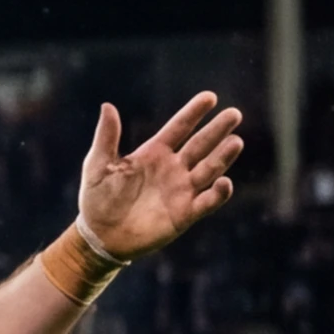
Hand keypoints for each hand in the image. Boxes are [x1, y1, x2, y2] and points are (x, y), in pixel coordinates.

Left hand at [77, 92, 243, 260]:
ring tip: (235, 141)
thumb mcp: (98, 165)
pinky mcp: (185, 213)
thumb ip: (106, 137)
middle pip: (201, 145)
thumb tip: (107, 106)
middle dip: (217, 130)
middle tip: (234, 114)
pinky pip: (207, 201)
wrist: (99, 236)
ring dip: (223, 156)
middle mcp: (174, 168)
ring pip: (209, 169)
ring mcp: (182, 190)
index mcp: (154, 153)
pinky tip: (224, 182)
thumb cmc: (97, 198)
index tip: (210, 97)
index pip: (179, 128)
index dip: (194, 113)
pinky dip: (218, 193)